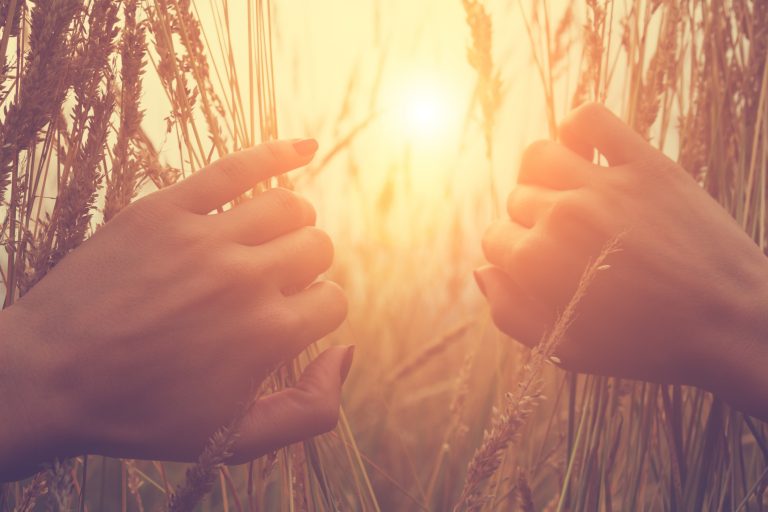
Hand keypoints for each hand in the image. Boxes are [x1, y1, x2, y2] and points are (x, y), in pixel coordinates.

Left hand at [0, 139, 352, 480]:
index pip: (332, 300)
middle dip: (307, 266)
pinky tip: (305, 147)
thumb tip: (348, 351)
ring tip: (273, 239)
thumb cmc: (141, 414)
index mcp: (269, 333)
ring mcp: (205, 238)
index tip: (290, 318)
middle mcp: (247, 279)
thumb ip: (312, 409)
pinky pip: (236, 167)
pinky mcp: (165, 210)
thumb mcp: (235, 441)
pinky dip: (279, 153)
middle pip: (317, 248)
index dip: (317, 311)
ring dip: (295, 222)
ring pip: (290, 206)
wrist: (46, 379)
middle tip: (274, 284)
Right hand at [476, 104, 767, 416]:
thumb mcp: (566, 350)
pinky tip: (581, 150)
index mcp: (536, 263)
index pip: (494, 238)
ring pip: (537, 156)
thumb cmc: (646, 344)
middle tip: (564, 243)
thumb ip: (510, 313)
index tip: (535, 264)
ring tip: (562, 193)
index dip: (510, 253)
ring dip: (539, 175)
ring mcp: (604, 185)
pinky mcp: (645, 164)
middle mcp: (562, 216)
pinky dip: (576, 126)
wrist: (731, 324)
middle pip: (516, 200)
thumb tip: (481, 270)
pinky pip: (592, 119)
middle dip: (529, 222)